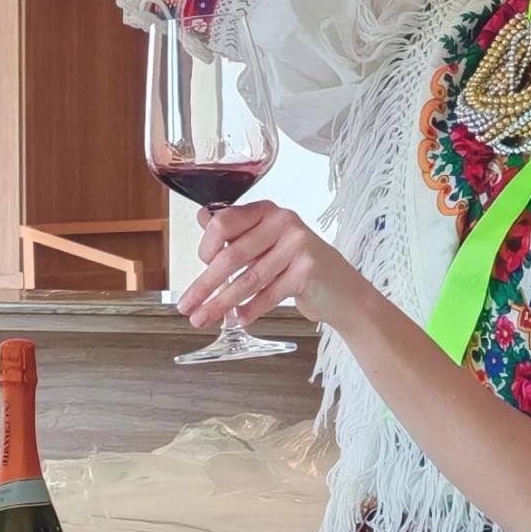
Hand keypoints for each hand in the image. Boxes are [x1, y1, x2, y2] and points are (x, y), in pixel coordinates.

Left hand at [177, 203, 370, 330]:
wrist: (343, 292)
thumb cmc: (300, 268)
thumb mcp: (267, 245)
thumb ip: (237, 233)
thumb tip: (202, 218)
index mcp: (266, 211)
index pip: (224, 223)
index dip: (206, 247)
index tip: (199, 267)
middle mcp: (282, 222)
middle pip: (232, 255)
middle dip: (205, 285)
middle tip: (187, 306)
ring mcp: (297, 245)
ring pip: (248, 279)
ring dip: (222, 303)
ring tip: (205, 319)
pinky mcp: (307, 270)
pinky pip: (269, 294)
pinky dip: (251, 310)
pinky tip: (239, 320)